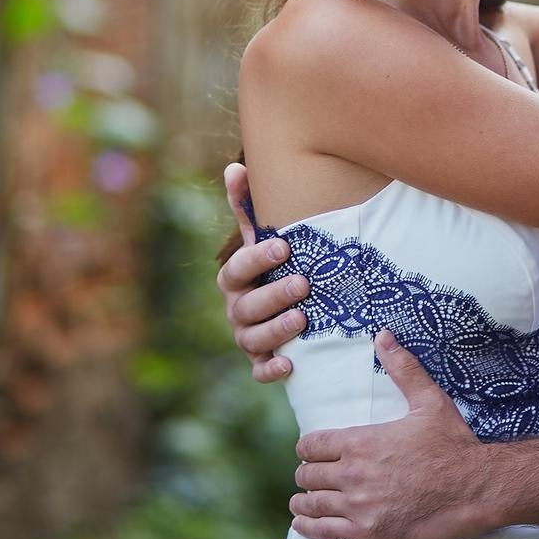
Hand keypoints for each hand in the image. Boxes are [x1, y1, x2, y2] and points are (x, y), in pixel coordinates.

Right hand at [216, 162, 308, 381]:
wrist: (281, 306)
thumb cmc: (273, 266)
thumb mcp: (262, 238)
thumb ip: (248, 207)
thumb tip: (235, 166)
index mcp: (234, 278)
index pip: (238, 268)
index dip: (257, 258)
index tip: (284, 246)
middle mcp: (236, 308)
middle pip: (246, 306)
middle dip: (274, 295)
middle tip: (303, 283)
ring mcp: (246, 337)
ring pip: (252, 339)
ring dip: (276, 330)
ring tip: (303, 319)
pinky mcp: (259, 362)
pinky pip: (258, 371)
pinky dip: (271, 371)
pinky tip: (291, 366)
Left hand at [289, 330, 493, 538]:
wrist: (477, 488)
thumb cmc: (454, 444)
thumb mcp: (429, 401)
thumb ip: (403, 369)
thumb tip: (382, 336)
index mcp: (361, 441)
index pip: (312, 445)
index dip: (307, 448)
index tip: (309, 452)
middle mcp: (354, 473)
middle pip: (308, 475)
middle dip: (306, 474)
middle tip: (310, 476)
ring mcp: (360, 505)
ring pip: (312, 503)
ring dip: (303, 501)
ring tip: (301, 501)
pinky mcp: (369, 532)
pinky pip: (325, 531)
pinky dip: (308, 527)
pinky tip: (302, 525)